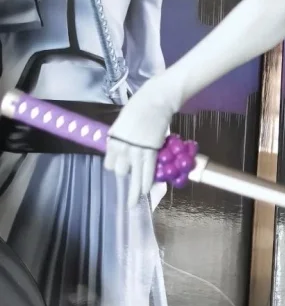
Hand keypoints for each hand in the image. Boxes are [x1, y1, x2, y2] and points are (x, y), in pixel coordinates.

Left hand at [105, 82, 174, 208]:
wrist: (154, 102)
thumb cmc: (137, 109)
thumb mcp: (121, 124)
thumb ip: (120, 139)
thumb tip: (120, 149)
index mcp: (113, 141)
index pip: (109, 163)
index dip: (115, 164)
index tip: (121, 164)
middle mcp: (122, 148)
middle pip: (119, 171)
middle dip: (125, 173)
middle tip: (133, 174)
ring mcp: (136, 151)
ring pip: (133, 177)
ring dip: (134, 190)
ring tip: (133, 203)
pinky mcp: (151, 152)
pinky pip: (147, 173)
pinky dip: (146, 184)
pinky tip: (145, 194)